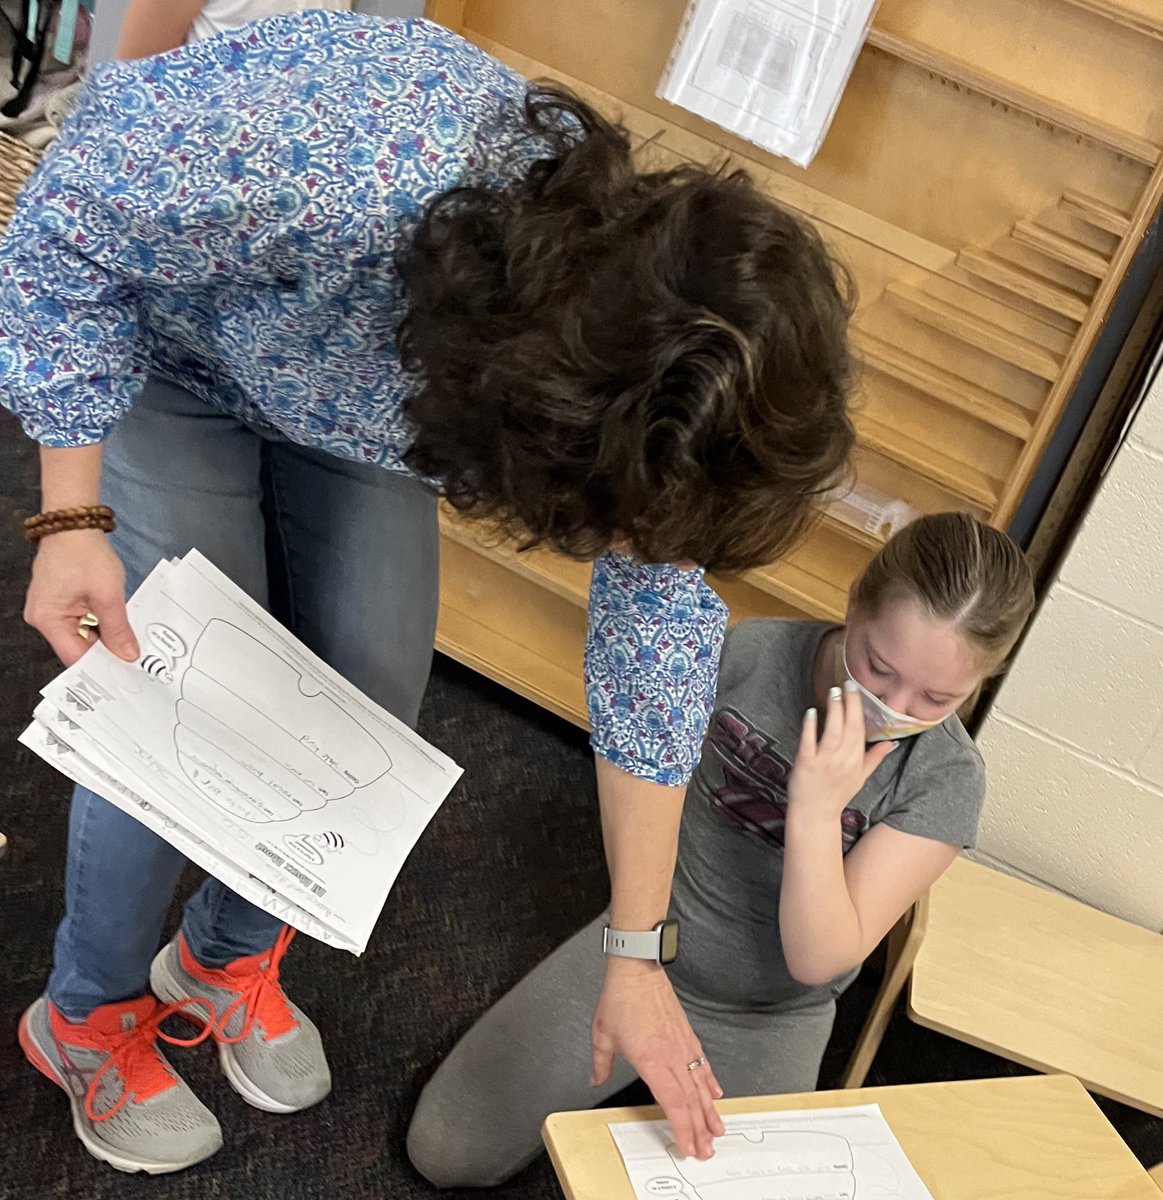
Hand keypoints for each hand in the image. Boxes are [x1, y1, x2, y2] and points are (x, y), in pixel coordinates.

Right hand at [24, 530, 139, 665]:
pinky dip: (98, 625)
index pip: (75, 657)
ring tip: (129, 645)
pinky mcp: (58, 601)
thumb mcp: (108, 594)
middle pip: (77, 648)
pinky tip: (117, 627)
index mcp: (48, 619)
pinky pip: (79, 622)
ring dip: (103, 638)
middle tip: (134, 662)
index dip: (101, 667)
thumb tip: (128, 655)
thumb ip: (118, 629)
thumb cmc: (86, 554)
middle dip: (105, 653)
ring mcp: (49, 609)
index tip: (126, 674)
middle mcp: (42, 618)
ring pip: (80, 635)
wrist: (74, 524)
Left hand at [591, 959, 724, 1158]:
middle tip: (706, 1151)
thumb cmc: (621, 998)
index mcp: (652, 1061)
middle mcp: (672, 1056)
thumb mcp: (602, 1035)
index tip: (688, 1148)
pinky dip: (710, 1082)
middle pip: (691, 1102)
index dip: (683, 1130)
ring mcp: (683, 1046)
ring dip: (710, 1111)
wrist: (638, 969)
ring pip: (701, 1086)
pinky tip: (715, 1093)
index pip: (673, 1105)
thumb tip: (596, 1080)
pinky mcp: (687, 1035)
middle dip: (700, 1130)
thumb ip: (600, 1063)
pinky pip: (702, 1065)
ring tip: (717, 1131)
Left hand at [788, 682, 895, 820]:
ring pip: (832, 732)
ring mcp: (824, 761)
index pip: (861, 730)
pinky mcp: (806, 763)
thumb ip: (875, 757)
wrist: (815, 814)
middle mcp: (843, 759)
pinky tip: (811, 712)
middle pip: (849, 727)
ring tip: (833, 692)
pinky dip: (810, 727)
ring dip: (833, 711)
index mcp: (856, 760)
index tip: (858, 690)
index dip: (860, 709)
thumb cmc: (838, 794)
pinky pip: (809, 742)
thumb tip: (892, 743)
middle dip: (849, 704)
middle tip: (847, 683)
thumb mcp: (861, 776)